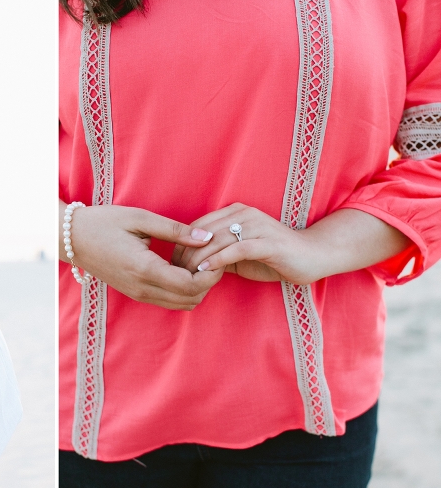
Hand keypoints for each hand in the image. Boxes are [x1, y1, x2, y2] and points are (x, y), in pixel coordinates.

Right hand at [61, 202, 223, 309]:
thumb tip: (207, 237)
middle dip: (209, 283)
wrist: (72, 238)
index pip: (190, 285)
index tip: (217, 254)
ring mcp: (138, 294)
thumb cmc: (104, 222)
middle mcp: (142, 288)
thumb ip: (176, 230)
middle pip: (190, 299)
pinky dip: (184, 291)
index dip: (211, 274)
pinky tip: (183, 268)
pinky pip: (169, 301)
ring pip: (182, 305)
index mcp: (144, 268)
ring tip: (199, 262)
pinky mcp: (135, 294)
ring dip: (197, 289)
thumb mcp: (140, 218)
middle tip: (214, 257)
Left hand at [171, 203, 316, 282]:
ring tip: (185, 274)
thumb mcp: (239, 253)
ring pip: (217, 240)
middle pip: (204, 231)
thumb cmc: (274, 256)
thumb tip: (191, 263)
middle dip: (185, 252)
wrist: (314, 256)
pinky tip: (205, 271)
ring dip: (198, 258)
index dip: (182, 243)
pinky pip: (237, 249)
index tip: (173, 263)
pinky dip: (218, 260)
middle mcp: (245, 214)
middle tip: (174, 272)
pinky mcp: (268, 243)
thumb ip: (218, 252)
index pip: (199, 225)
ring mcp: (258, 226)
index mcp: (236, 212)